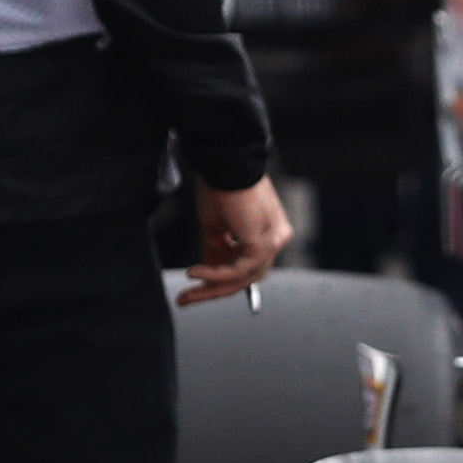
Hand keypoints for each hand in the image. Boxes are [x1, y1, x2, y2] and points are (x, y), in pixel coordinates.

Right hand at [177, 178, 291, 306]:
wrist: (226, 164)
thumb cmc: (221, 186)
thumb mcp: (214, 227)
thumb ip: (215, 251)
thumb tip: (207, 276)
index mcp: (268, 230)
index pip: (247, 266)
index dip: (220, 280)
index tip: (195, 290)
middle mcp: (276, 237)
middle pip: (246, 277)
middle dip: (214, 290)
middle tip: (187, 299)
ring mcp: (273, 241)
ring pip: (242, 278)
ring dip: (211, 287)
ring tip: (188, 290)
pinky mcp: (264, 243)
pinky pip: (238, 270)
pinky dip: (214, 274)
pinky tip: (195, 273)